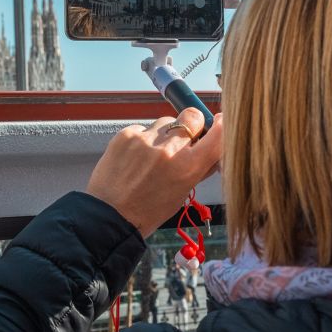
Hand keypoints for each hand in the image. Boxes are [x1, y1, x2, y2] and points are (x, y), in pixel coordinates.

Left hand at [86, 108, 222, 237]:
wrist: (110, 215)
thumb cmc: (149, 210)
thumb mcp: (182, 193)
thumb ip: (198, 168)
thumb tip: (213, 150)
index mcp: (188, 167)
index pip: (217, 134)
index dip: (221, 125)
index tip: (220, 120)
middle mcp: (170, 149)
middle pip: (191, 116)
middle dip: (192, 124)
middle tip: (184, 137)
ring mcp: (146, 139)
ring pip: (166, 122)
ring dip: (165, 133)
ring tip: (153, 154)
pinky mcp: (127, 134)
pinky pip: (144, 128)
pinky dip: (143, 139)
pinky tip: (136, 158)